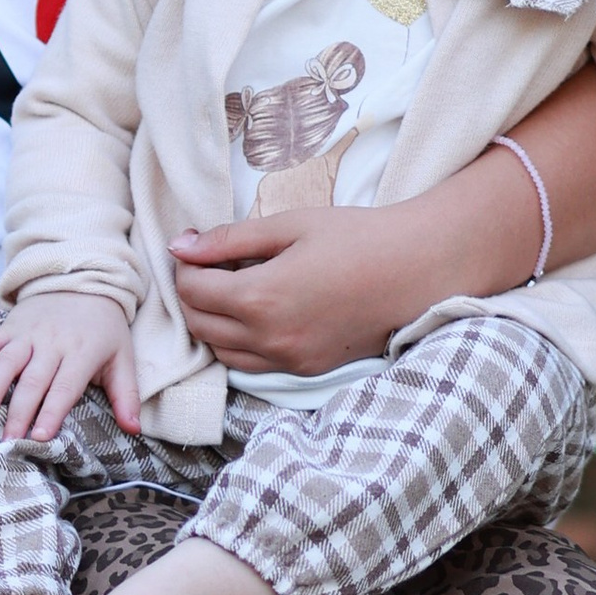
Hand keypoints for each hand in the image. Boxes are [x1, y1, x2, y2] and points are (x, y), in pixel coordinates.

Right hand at [0, 292, 139, 442]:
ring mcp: (27, 334)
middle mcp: (52, 343)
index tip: (40, 436)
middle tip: (7, 440)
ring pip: (5, 363)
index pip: (64, 387)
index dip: (52, 412)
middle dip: (19, 412)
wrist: (85, 280)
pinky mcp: (8, 327)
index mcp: (82, 352)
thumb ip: (127, 395)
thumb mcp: (123, 358)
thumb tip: (134, 429)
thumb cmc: (105, 329)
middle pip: (33, 381)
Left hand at [169, 204, 436, 376]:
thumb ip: (229, 239)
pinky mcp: (306, 369)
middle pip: (199, 325)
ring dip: (212, 323)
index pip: (191, 290)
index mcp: (260, 297)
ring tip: (228, 290)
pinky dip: (238, 343)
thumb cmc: (357, 237)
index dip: (184, 265)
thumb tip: (179, 246)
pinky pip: (252, 365)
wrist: (416, 269)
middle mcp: (269, 338)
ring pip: (220, 353)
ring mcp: (288, 360)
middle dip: (191, 295)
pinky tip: (254, 314)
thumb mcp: (289, 225)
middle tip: (205, 266)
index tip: (193, 247)